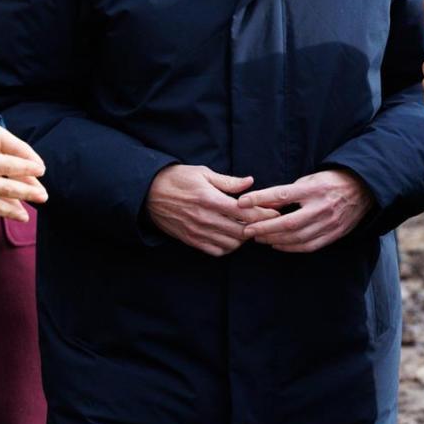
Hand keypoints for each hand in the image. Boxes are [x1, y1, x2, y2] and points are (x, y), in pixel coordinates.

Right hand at [144, 165, 277, 256]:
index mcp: (210, 199)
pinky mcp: (191, 240)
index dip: (264, 213)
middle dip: (258, 228)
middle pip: (241, 231)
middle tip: (268, 223)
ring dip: (243, 238)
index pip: (245, 212)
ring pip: (231, 244)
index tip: (275, 212)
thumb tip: (250, 182)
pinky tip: (231, 237)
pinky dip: (228, 247)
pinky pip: (216, 251)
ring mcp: (198, 232)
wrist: (148, 193)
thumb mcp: (202, 173)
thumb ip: (228, 181)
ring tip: (248, 229)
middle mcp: (205, 218)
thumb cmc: (177, 178)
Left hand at [238, 169, 372, 252]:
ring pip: (296, 238)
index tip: (242, 203)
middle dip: (264, 228)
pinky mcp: (334, 234)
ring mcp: (329, 223)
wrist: (363, 189)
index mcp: (313, 189)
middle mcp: (321, 207)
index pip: (282, 195)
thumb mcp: (310, 178)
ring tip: (259, 238)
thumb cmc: (331, 181)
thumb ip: (290, 191)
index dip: (260, 199)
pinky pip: (308, 246)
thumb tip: (264, 201)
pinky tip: (277, 245)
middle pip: (287, 223)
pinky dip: (290, 248)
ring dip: (274, 239)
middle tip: (247, 230)